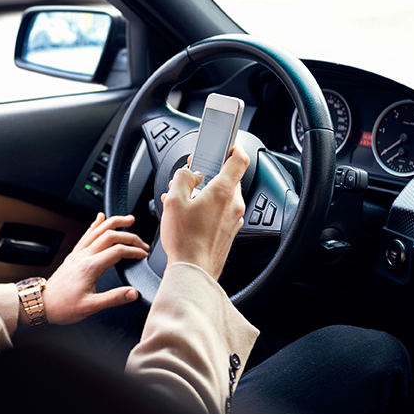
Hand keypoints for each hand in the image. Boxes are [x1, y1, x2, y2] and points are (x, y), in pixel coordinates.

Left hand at [38, 213, 149, 325]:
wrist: (43, 304)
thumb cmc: (64, 307)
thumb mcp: (91, 307)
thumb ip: (114, 298)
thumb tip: (133, 293)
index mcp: (89, 267)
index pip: (117, 251)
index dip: (134, 251)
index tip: (143, 255)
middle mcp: (83, 256)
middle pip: (110, 235)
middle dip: (129, 236)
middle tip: (142, 243)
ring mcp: (78, 253)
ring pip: (98, 230)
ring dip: (114, 222)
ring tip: (128, 219)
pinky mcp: (74, 254)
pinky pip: (86, 234)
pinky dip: (96, 224)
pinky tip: (100, 218)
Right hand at [160, 145, 248, 278]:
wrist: (193, 271)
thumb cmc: (185, 240)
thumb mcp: (174, 200)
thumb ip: (182, 178)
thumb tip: (190, 173)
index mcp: (224, 191)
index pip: (239, 159)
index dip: (233, 146)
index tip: (225, 142)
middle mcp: (234, 204)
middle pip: (227, 178)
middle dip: (209, 174)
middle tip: (190, 179)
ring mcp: (234, 219)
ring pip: (223, 196)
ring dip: (206, 193)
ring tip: (184, 201)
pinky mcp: (230, 232)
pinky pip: (221, 212)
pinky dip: (208, 209)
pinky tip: (190, 216)